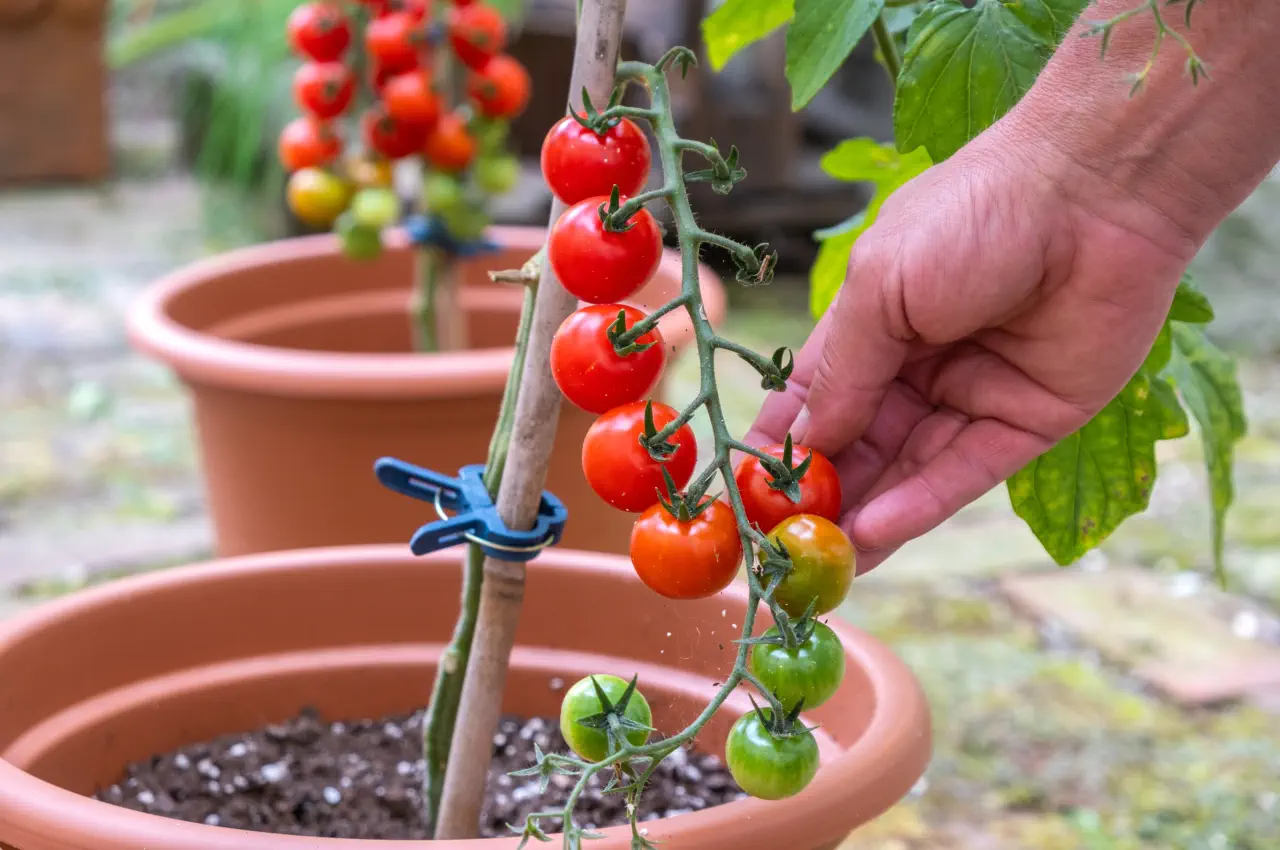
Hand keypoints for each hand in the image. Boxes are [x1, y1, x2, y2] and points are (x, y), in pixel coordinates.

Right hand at [746, 123, 1194, 572]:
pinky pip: (964, 474)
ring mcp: (972, 399)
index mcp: (872, 328)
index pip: (814, 403)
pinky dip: (918, 504)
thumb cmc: (971, 216)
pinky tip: (874, 532)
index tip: (744, 496)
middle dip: (822, 497)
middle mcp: (918, 370)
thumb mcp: (880, 290)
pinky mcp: (1026, 424)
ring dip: (864, 516)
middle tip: (782, 548)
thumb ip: (843, 374)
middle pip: (860, 448)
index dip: (780, 449)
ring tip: (820, 560)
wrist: (1093, 192)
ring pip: (907, 473)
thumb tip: (805, 447)